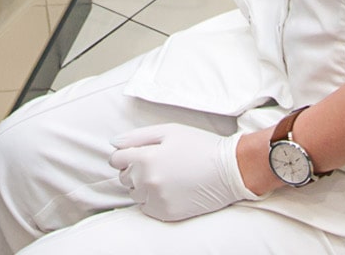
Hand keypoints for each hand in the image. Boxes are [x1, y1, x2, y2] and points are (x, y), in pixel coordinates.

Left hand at [108, 123, 258, 222]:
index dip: (125, 155)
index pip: (116, 160)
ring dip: (143, 186)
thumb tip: (114, 143)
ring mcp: (157, 199)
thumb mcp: (169, 131)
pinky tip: (168, 190)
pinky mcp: (167, 213)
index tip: (136, 155)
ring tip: (164, 177)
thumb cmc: (200, 146)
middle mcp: (147, 180)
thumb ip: (137, 136)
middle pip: (124, 177)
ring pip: (135, 193)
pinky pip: (146, 208)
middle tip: (156, 164)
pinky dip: (152, 200)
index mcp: (145, 158)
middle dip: (134, 170)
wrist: (230, 171)